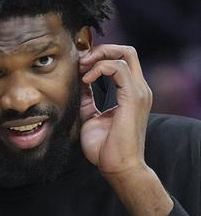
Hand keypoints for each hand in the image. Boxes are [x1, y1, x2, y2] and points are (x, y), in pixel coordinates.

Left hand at [78, 45, 152, 178]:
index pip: (119, 61)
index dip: (98, 58)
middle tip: (81, 61)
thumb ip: (87, 98)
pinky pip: (119, 68)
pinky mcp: (133, 97)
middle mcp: (138, 89)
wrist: (117, 166)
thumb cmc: (104, 146)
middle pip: (126, 51)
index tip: (78, 67)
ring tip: (82, 69)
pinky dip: (100, 68)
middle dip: (101, 50)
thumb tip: (76, 82)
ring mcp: (138, 92)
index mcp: (129, 93)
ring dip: (98, 57)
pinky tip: (86, 80)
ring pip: (124, 54)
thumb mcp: (90, 115)